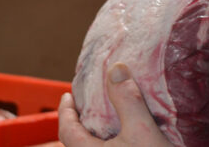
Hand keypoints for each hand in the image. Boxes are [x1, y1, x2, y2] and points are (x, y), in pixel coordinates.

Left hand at [58, 63, 173, 146]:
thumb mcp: (142, 130)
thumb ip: (127, 100)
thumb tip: (115, 69)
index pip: (67, 131)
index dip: (66, 111)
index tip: (68, 96)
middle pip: (77, 145)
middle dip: (80, 125)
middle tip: (88, 108)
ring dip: (97, 139)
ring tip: (109, 123)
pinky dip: (111, 146)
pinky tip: (127, 141)